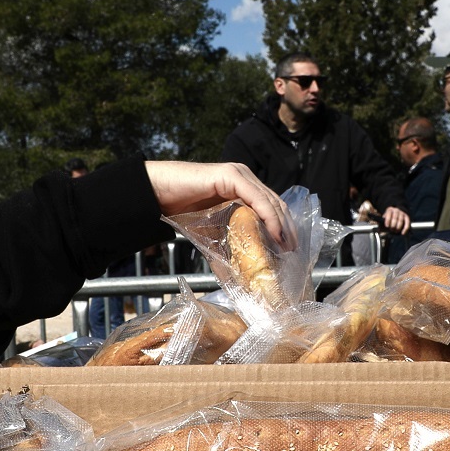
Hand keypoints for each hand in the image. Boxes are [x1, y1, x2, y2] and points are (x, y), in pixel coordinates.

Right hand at [144, 161, 294, 248]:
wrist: (156, 194)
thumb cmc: (179, 209)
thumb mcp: (209, 232)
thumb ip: (224, 247)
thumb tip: (233, 276)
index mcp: (242, 187)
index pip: (270, 206)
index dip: (283, 226)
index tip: (289, 248)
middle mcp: (244, 178)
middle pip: (275, 203)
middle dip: (287, 227)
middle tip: (292, 251)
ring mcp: (239, 174)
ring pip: (269, 200)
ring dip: (281, 224)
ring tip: (286, 245)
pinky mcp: (231, 175)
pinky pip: (256, 197)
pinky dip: (268, 215)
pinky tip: (274, 232)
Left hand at [380, 206, 410, 233]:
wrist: (397, 213)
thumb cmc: (389, 218)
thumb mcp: (384, 218)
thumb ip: (381, 224)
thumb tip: (379, 230)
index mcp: (389, 210)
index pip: (388, 214)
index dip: (387, 220)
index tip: (386, 226)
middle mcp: (396, 210)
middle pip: (395, 218)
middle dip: (393, 225)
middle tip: (391, 230)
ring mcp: (402, 213)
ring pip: (401, 221)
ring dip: (398, 227)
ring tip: (395, 231)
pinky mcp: (407, 217)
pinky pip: (407, 223)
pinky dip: (405, 229)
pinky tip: (402, 233)